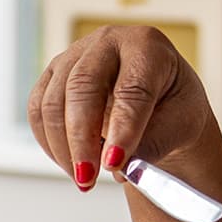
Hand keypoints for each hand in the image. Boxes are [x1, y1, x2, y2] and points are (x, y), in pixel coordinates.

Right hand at [27, 26, 217, 190]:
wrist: (159, 97)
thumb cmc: (174, 105)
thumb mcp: (183, 123)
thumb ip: (156, 143)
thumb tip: (121, 168)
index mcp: (148, 46)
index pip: (132, 88)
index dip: (122, 128)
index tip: (115, 163)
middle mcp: (109, 42)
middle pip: (82, 86)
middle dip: (81, 138)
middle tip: (89, 177)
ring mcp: (76, 54)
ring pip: (52, 100)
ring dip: (62, 146)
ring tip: (84, 179)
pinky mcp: (54, 73)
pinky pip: (37, 110)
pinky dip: (48, 142)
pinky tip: (68, 163)